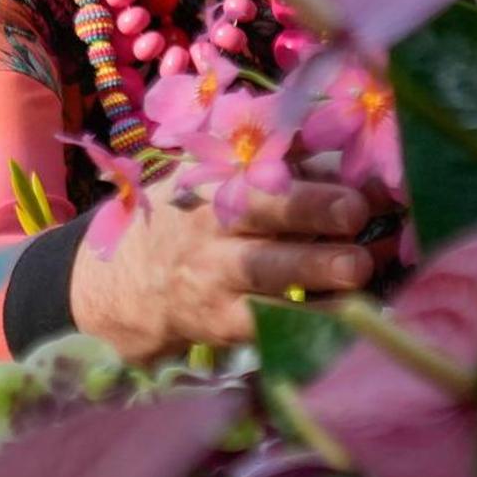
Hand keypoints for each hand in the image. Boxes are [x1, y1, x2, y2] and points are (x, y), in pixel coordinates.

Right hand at [63, 176, 383, 366]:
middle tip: (357, 214)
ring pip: (270, 275)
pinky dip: (310, 323)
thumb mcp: (206, 177)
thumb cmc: (180, 220)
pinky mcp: (223, 325)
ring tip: (358, 270)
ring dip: (318, 271)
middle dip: (313, 211)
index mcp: (213, 181)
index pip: (265, 167)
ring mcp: (216, 279)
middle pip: (265, 213)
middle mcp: (213, 227)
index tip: (360, 177)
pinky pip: (270, 325)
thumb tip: (350, 151)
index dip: (316, 172)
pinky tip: (350, 319)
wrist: (117, 285)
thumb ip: (273, 159)